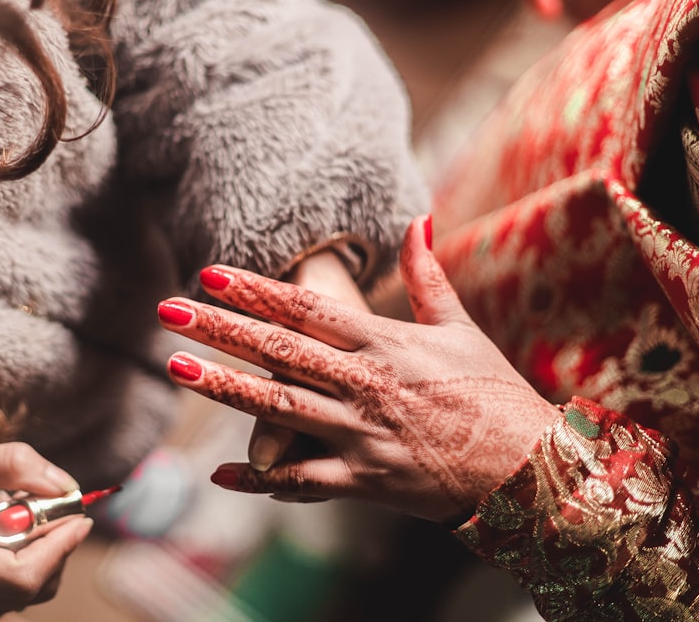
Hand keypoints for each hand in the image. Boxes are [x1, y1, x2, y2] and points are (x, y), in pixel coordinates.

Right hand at [0, 442, 92, 621]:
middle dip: (56, 545)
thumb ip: (13, 464)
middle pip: (31, 585)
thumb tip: (65, 486)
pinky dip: (34, 566)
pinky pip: (20, 596)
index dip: (58, 547)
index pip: (20, 574)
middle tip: (59, 509)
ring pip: (31, 593)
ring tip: (24, 519)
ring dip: (46, 554)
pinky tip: (16, 539)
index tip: (82, 518)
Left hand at [157, 216, 560, 522]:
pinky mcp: (366, 480)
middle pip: (280, 351)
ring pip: (281, 408)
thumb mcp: (461, 327)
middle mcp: (366, 384)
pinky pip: (303, 480)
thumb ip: (428, 273)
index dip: (256, 289)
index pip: (307, 308)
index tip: (210, 273)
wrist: (531, 470)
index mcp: (386, 343)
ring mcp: (363, 434)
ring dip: (225, 388)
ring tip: (177, 367)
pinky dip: (261, 478)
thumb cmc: (494, 394)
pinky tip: (220, 474)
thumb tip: (416, 217)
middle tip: (167, 310)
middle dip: (220, 329)